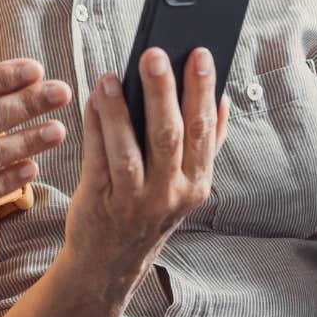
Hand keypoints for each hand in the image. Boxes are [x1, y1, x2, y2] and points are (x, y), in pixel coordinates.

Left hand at [65, 47, 227, 279]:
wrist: (110, 262)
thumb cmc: (150, 213)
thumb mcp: (187, 186)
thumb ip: (208, 145)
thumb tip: (223, 100)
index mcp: (196, 183)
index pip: (203, 130)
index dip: (202, 91)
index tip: (200, 54)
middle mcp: (169, 193)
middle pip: (169, 135)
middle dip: (163, 92)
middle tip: (155, 54)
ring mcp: (134, 200)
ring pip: (129, 149)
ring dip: (120, 110)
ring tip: (111, 76)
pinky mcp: (100, 201)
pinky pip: (97, 158)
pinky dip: (95, 127)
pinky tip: (93, 100)